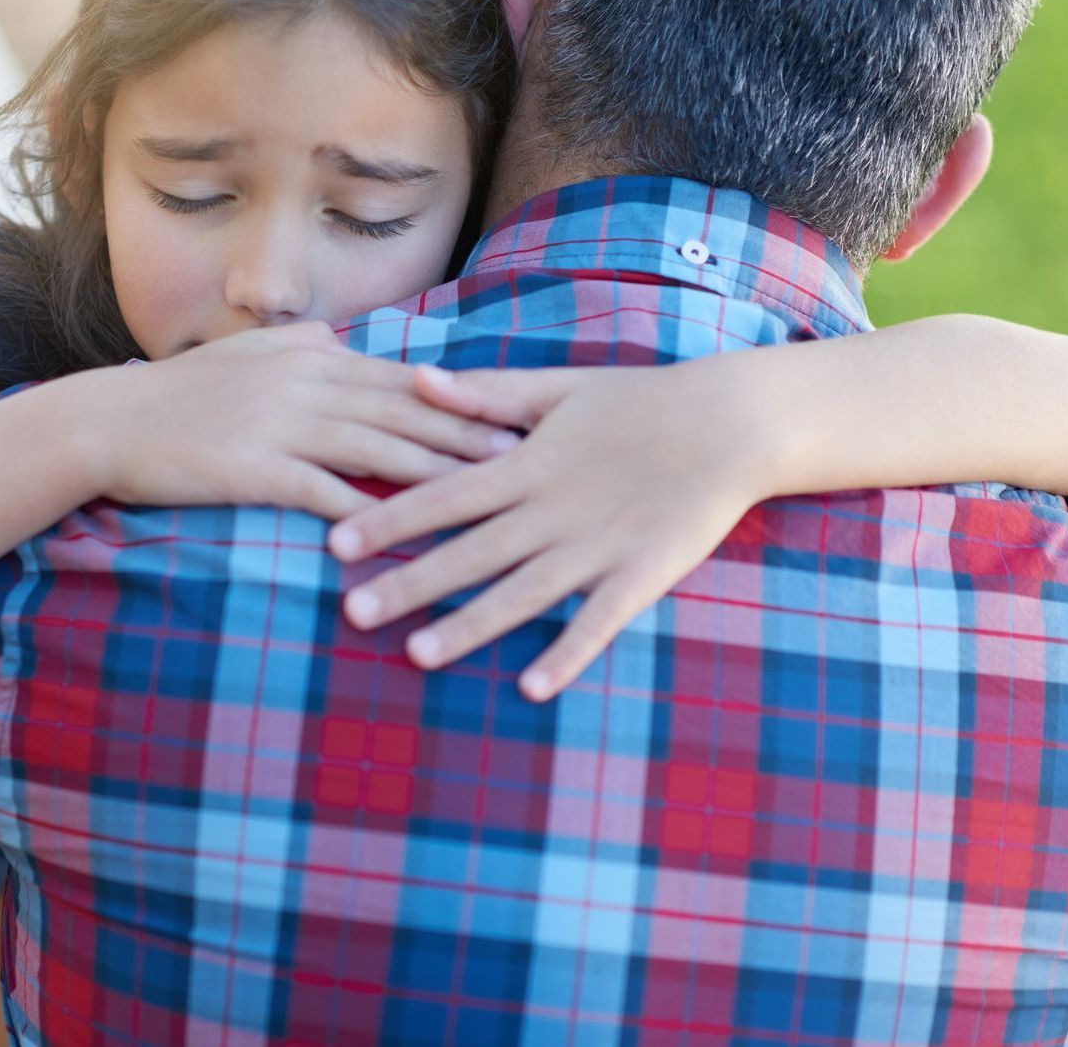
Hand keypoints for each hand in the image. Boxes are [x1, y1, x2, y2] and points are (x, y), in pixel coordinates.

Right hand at [83, 323, 520, 521]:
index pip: (403, 378)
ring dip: (436, 473)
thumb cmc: (181, 392)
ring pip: (375, 449)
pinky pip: (322, 493)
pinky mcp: (254, 468)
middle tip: (527, 459)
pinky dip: (364, 515)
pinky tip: (402, 538)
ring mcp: (280, 425)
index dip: (461, 398)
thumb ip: (304, 345)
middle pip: (404, 411)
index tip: (514, 415)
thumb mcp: (249, 351)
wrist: (110, 423)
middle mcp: (306, 384)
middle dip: (469, 435)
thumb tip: (347, 342)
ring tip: (485, 496)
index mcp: (312, 360)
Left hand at [326, 361, 770, 699]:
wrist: (730, 422)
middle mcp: (552, 509)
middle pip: (469, 553)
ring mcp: (597, 546)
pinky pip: (599, 622)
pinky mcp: (641, 575)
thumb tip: (419, 380)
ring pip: (521, 594)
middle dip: (409, 583)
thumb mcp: (558, 388)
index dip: (389, 521)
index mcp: (527, 464)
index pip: (443, 496)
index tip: (337, 545)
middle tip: (352, 613)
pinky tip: (531, 688)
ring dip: (470, 626)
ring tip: (418, 655)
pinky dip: (568, 654)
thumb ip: (488, 393)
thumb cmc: (638, 400)